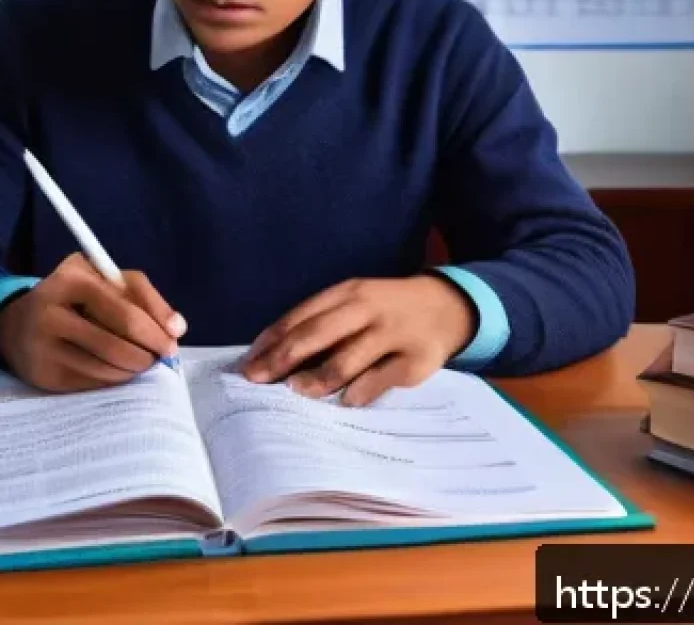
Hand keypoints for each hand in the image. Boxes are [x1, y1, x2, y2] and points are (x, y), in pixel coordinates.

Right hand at [0, 252, 185, 392]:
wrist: (18, 323)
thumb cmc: (75, 297)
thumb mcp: (104, 280)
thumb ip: (142, 295)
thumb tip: (177, 329)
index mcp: (71, 279)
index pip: (125, 309)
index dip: (155, 328)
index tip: (173, 339)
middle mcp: (51, 311)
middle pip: (116, 344)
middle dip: (148, 353)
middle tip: (160, 357)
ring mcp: (44, 346)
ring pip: (107, 368)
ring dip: (134, 369)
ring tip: (140, 361)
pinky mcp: (44, 376)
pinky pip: (94, 383)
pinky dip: (114, 379)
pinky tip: (117, 369)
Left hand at [241, 275, 476, 405]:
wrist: (445, 307)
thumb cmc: (385, 310)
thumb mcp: (354, 304)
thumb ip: (321, 324)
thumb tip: (273, 356)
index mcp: (348, 292)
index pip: (302, 315)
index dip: (272, 339)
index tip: (248, 363)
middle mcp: (368, 308)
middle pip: (319, 332)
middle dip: (283, 357)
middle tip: (257, 379)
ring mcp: (393, 333)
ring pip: (349, 356)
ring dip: (318, 377)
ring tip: (295, 391)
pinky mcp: (416, 360)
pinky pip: (382, 378)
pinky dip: (360, 391)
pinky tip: (343, 402)